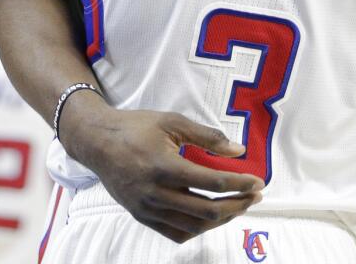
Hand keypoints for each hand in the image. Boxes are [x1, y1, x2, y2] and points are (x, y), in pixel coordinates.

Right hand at [61, 94, 263, 243]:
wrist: (97, 142)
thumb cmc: (136, 127)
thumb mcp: (172, 122)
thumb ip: (207, 137)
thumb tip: (239, 151)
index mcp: (164, 166)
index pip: (212, 183)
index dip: (239, 184)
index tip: (258, 181)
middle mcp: (156, 193)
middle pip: (207, 210)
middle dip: (237, 205)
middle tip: (255, 196)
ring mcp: (147, 209)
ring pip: (194, 226)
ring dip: (221, 219)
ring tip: (238, 206)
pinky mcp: (141, 217)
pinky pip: (176, 233)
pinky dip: (198, 229)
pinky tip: (211, 217)